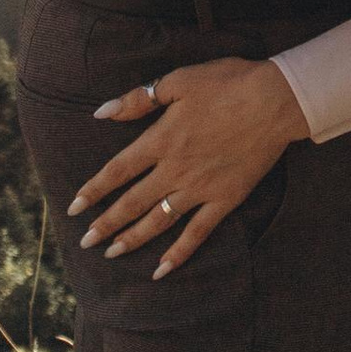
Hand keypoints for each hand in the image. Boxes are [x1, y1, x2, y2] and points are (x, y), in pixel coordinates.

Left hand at [68, 57, 309, 275]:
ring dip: (133, 239)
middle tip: (85, 242)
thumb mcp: (178, 81)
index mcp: (161, 140)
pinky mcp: (225, 200)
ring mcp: (200, 189)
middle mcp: (175, 170)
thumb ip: (138, 100)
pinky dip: (179, 254)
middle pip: (132, 203)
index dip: (94, 190)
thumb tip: (101, 112)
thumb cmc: (227, 83)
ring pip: (159, 221)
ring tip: (112, 253)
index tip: (74, 208)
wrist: (276, 100)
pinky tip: (162, 270)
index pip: (117, 171)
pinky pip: (198, 233)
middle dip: (105, 224)